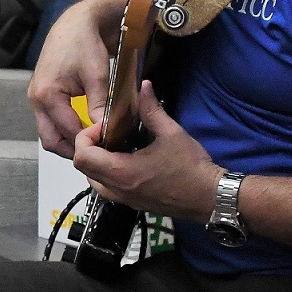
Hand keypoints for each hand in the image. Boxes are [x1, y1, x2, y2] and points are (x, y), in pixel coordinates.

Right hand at [28, 0, 121, 157]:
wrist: (75, 23)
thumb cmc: (84, 43)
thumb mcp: (97, 76)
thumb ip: (100, 106)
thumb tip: (106, 131)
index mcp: (47, 94)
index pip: (68, 131)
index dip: (88, 141)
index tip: (107, 144)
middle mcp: (36, 98)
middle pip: (51, 140)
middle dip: (73, 150)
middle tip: (96, 153)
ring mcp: (36, 97)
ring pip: (49, 133)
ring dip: (68, 140)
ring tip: (92, 142)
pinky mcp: (42, 95)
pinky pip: (51, 121)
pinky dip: (65, 128)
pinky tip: (84, 127)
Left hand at [71, 81, 218, 221]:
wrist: (209, 197)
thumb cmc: (192, 169)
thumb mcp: (172, 133)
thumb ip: (152, 110)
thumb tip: (144, 88)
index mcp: (123, 172)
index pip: (83, 156)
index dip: (86, 136)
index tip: (105, 126)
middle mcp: (119, 189)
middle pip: (83, 169)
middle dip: (89, 147)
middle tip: (108, 134)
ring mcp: (125, 200)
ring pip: (93, 182)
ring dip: (96, 163)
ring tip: (115, 147)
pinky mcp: (133, 204)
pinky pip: (108, 190)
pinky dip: (107, 174)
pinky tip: (127, 161)